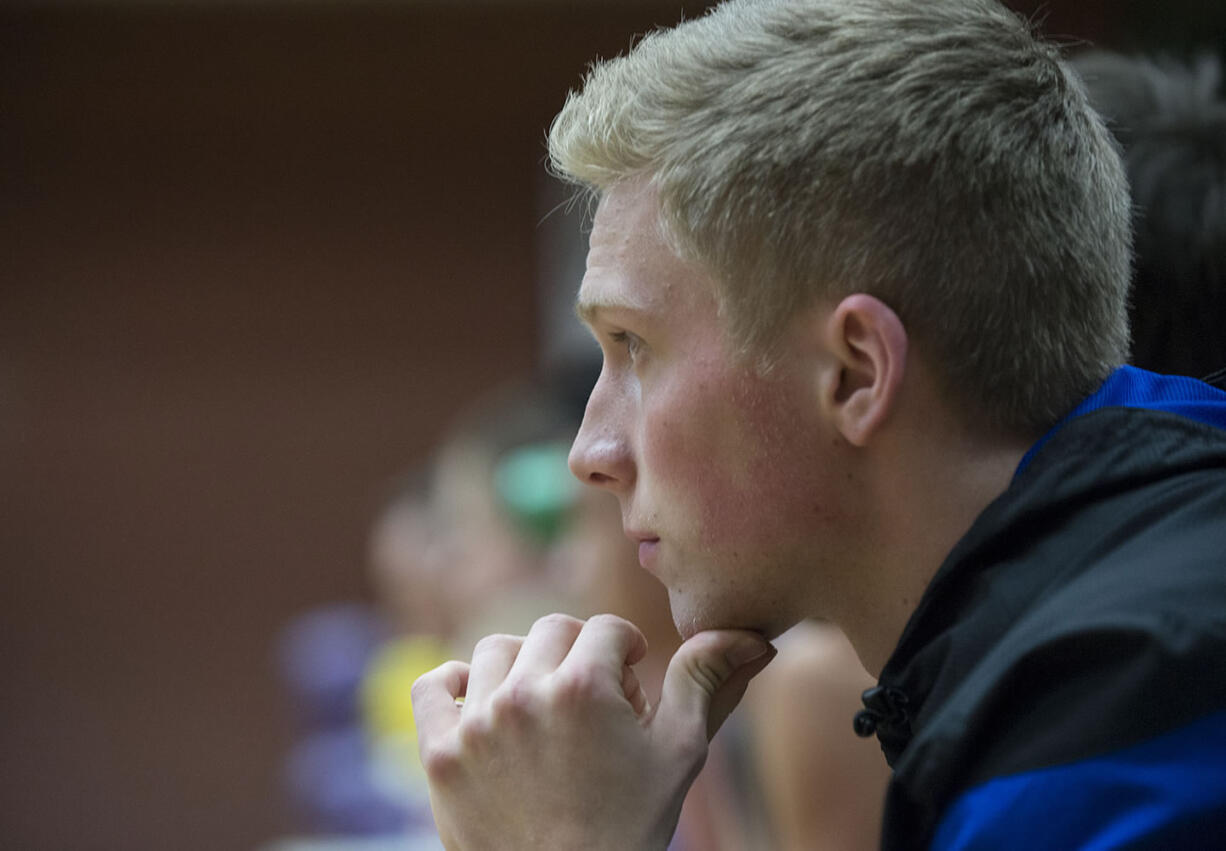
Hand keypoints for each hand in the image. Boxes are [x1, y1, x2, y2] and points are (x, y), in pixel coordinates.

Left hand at [412, 612, 774, 849]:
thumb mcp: (678, 753)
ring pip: (496, 650)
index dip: (626, 655)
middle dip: (579, 657)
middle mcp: (523, 695)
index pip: (606, 629)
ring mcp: (475, 724)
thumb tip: (751, 636)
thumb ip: (704, 682)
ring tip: (544, 708)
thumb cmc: (630, 826)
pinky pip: (433, 685)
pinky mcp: (439, 754)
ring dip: (523, 667)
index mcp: (583, 688)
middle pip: (552, 631)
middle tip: (593, 707)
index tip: (630, 690)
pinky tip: (484, 706)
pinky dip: (455, 686)